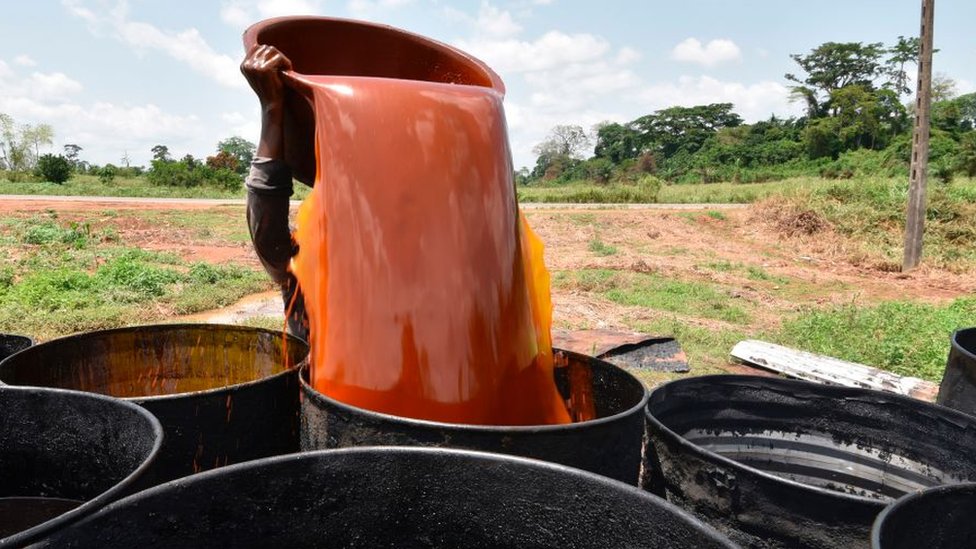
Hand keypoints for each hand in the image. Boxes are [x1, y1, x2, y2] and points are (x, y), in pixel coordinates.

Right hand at [241, 45, 291, 159]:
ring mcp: (254, 67)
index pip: (258, 47)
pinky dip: (286, 63)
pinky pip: (279, 57)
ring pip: (273, 50)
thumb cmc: (270, 90)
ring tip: (286, 70)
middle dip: (277, 56)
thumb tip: (257, 45)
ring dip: (282, 59)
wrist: (272, 105)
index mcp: (243, 66)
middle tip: (285, 68)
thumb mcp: (260, 75)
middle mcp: (246, 65)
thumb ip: (257, 61)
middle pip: (266, 48)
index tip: (277, 66)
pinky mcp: (264, 69)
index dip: (270, 54)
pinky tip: (288, 71)